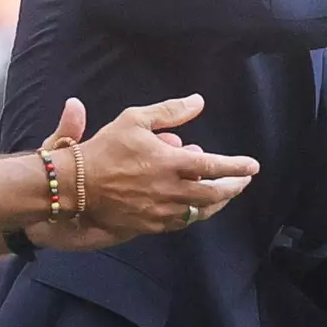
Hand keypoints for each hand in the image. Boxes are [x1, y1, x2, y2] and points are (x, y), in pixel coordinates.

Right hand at [64, 95, 259, 237]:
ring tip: (227, 194)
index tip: (253, 166)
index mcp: (169, 163)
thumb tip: (199, 101)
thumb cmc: (104, 149)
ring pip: (199, 212)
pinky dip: (194, 214)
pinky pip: (180, 223)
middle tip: (244, 180)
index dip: (237, 167)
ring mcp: (159, 211)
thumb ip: (170, 111)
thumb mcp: (135, 120)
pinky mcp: (149, 225)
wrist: (74, 185)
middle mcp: (169, 190)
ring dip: (217, 203)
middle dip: (233, 187)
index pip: (213, 166)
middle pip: (213, 194)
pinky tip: (199, 207)